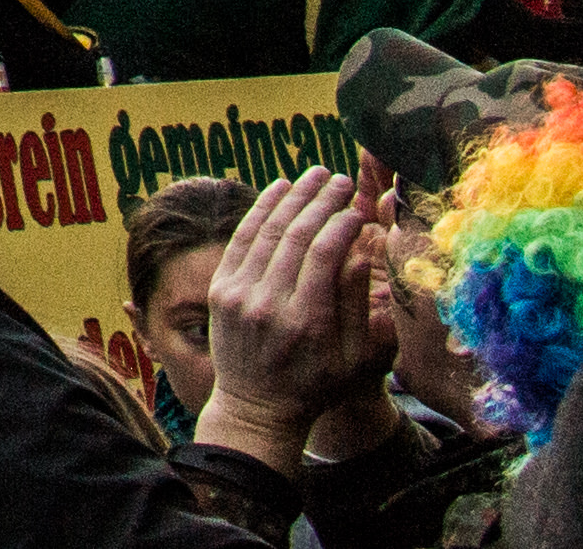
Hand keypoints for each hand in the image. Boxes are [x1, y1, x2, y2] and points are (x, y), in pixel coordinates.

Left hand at [189, 169, 387, 469]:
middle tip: (342, 179)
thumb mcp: (355, 358)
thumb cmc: (318, 384)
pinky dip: (260, 209)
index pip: (323, 255)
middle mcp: (268, 303)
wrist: (257, 407)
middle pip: (295, 236)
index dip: (342, 224)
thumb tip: (362, 249)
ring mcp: (238, 294)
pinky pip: (241, 238)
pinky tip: (279, 189)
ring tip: (316, 174)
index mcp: (307, 322)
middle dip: (321, 201)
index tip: (358, 207)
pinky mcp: (220, 288)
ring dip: (293, 197)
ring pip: (266, 230)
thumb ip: (359, 304)